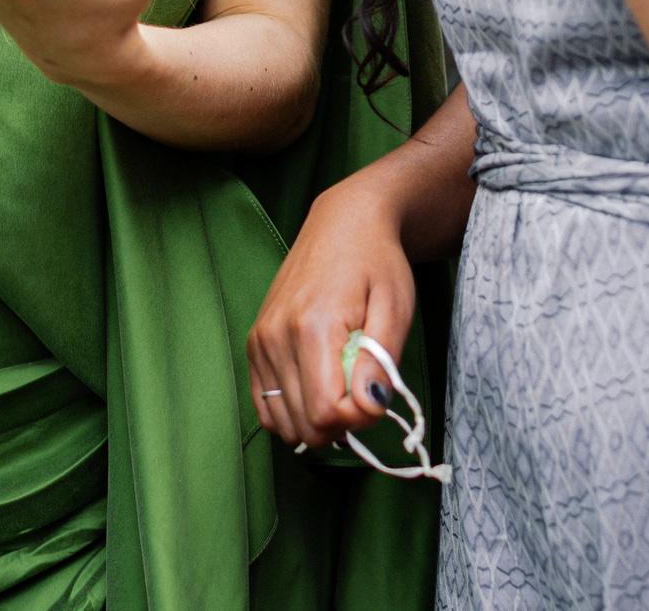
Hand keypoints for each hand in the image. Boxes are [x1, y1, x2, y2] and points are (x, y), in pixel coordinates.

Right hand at [247, 170, 417, 447]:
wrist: (342, 224)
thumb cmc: (377, 262)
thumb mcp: (395, 308)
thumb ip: (380, 363)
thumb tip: (369, 408)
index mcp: (312, 326)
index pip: (326, 412)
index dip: (359, 418)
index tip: (378, 393)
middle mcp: (275, 336)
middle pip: (304, 424)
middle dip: (341, 424)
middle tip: (364, 390)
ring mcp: (259, 340)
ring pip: (282, 421)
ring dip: (317, 420)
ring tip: (342, 388)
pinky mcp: (253, 344)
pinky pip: (264, 406)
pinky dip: (292, 412)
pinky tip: (317, 389)